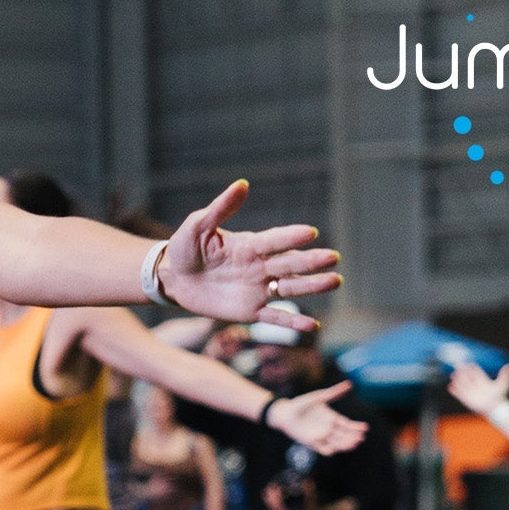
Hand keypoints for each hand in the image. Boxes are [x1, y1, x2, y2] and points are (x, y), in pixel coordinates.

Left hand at [161, 182, 340, 329]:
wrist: (173, 279)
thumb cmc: (185, 248)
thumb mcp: (198, 226)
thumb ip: (220, 209)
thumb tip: (241, 184)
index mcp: (249, 245)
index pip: (275, 240)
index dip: (291, 236)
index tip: (310, 232)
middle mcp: (259, 266)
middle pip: (290, 263)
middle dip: (311, 261)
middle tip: (333, 258)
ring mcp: (257, 289)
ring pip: (289, 288)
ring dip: (312, 286)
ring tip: (335, 282)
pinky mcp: (249, 311)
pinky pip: (274, 317)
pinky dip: (292, 322)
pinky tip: (312, 325)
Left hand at [270, 380, 366, 452]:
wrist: (285, 414)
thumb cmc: (301, 404)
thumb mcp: (318, 397)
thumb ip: (333, 393)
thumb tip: (349, 384)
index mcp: (332, 418)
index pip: (347, 424)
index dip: (356, 427)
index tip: (365, 428)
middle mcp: (328, 429)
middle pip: (344, 435)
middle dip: (352, 437)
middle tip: (361, 438)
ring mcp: (321, 436)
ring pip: (336, 443)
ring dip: (344, 444)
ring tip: (353, 444)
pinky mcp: (311, 443)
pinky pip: (322, 449)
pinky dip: (327, 450)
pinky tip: (333, 450)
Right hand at [448, 357, 508, 415]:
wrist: (495, 409)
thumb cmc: (500, 397)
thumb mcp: (504, 384)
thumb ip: (505, 374)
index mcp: (483, 380)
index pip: (476, 372)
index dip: (473, 367)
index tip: (470, 363)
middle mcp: (476, 385)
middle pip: (467, 376)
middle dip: (462, 371)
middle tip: (458, 364)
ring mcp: (471, 392)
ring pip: (462, 384)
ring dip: (457, 379)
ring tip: (453, 375)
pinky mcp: (466, 399)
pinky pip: (459, 395)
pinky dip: (454, 391)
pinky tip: (450, 387)